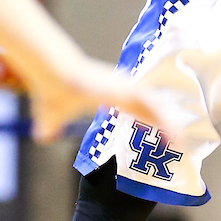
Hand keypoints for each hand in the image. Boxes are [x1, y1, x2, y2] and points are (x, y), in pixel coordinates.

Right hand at [29, 58, 172, 142]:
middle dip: (166, 125)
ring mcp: (124, 88)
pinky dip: (161, 119)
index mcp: (110, 95)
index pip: (137, 110)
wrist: (53, 77)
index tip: (163, 136)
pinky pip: (149, 106)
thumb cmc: (51, 91)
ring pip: (153, 107)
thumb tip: (39, 136)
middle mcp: (121, 90)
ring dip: (168, 124)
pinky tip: (172, 132)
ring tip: (181, 142)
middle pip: (150, 109)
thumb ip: (48, 125)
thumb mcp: (49, 115)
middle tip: (180, 143)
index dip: (151, 122)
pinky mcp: (123, 90)